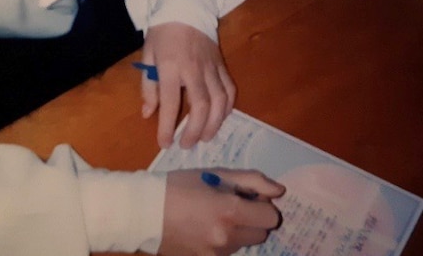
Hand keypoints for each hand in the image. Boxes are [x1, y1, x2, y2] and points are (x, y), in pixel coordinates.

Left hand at [141, 23, 235, 148]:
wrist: (187, 7)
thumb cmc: (163, 32)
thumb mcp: (147, 55)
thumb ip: (149, 86)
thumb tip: (148, 113)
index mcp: (171, 66)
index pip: (170, 102)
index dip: (167, 126)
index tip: (165, 144)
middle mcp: (194, 69)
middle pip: (201, 105)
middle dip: (195, 130)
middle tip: (187, 145)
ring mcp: (212, 67)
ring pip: (219, 100)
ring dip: (214, 123)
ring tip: (205, 137)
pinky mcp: (222, 65)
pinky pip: (229, 89)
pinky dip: (228, 107)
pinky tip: (221, 117)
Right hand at [160, 169, 284, 255]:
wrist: (142, 212)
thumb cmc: (179, 186)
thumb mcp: (216, 174)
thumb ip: (252, 181)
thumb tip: (280, 191)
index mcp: (230, 212)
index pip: (271, 217)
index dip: (263, 205)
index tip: (248, 198)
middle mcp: (226, 238)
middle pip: (261, 234)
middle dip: (252, 220)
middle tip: (231, 206)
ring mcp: (215, 255)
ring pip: (243, 245)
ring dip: (237, 232)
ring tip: (213, 217)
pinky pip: (225, 254)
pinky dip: (222, 243)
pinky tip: (203, 230)